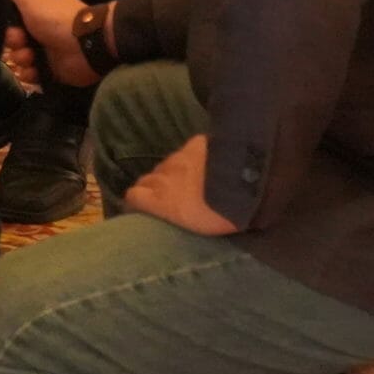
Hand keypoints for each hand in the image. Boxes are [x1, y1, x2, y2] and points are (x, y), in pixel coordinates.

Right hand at [8, 0, 102, 87]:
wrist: (86, 47)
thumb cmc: (56, 18)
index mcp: (35, 7)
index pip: (9, 13)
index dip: (3, 19)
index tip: (4, 21)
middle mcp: (38, 26)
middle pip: (11, 37)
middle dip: (12, 41)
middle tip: (21, 40)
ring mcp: (44, 48)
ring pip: (18, 56)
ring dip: (21, 58)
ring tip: (31, 57)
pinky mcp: (49, 69)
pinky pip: (29, 73)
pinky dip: (30, 73)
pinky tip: (35, 69)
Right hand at [122, 135, 238, 235]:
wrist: (241, 186)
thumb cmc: (218, 217)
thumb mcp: (193, 228)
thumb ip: (174, 218)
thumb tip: (170, 216)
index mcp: (160, 200)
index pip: (133, 196)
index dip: (136, 201)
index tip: (143, 209)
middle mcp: (163, 176)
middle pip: (147, 179)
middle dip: (153, 187)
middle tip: (169, 197)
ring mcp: (178, 158)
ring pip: (166, 166)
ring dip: (172, 174)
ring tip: (188, 182)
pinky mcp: (194, 145)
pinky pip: (186, 151)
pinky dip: (189, 158)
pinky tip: (202, 164)